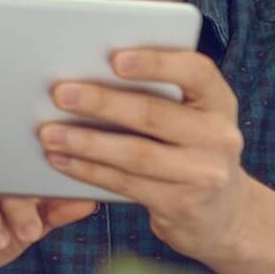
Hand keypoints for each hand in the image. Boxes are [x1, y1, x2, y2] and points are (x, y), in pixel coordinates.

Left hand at [37, 49, 248, 263]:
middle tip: (60, 94)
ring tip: (49, 133)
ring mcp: (203, 174)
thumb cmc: (192, 150)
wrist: (225, 214)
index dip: (156, 62)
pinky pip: (126, 184)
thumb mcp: (193, 118)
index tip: (114, 59)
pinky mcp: (181, 205)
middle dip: (101, 103)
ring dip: (86, 142)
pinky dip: (89, 171)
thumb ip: (160, 94)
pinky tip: (62, 160)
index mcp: (219, 102)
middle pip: (154, 114)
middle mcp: (219, 136)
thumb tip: (90, 70)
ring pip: (135, 154)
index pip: (197, 71)